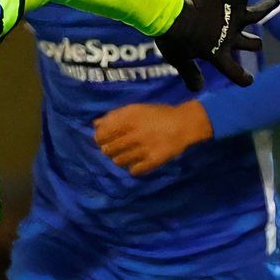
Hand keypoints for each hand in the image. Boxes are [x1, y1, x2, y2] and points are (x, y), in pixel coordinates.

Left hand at [94, 101, 212, 175]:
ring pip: (118, 161)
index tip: (103, 139)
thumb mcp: (135, 109)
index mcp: (127, 120)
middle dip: (108, 150)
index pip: (101, 135)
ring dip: (119, 159)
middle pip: (108, 150)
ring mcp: (143, 149)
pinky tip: (138, 162)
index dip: (100, 139)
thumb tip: (95, 124)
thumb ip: (114, 115)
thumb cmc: (158, 115)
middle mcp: (133, 135)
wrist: (184, 124)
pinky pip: (134, 170)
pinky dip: (133, 168)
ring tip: (127, 154)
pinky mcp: (153, 161)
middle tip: (116, 148)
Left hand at [153, 0, 276, 91]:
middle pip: (252, 43)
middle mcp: (231, 37)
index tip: (248, 79)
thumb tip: (198, 88)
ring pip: (259, 13)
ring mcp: (234, 17)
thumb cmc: (172, 37)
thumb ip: (190, 73)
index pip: (236, 73)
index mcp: (219, 55)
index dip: (243, 78)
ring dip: (267, 6)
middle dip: (253, 43)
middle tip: (255, 42)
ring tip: (275, 0)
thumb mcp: (178, 59)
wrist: (170, 13)